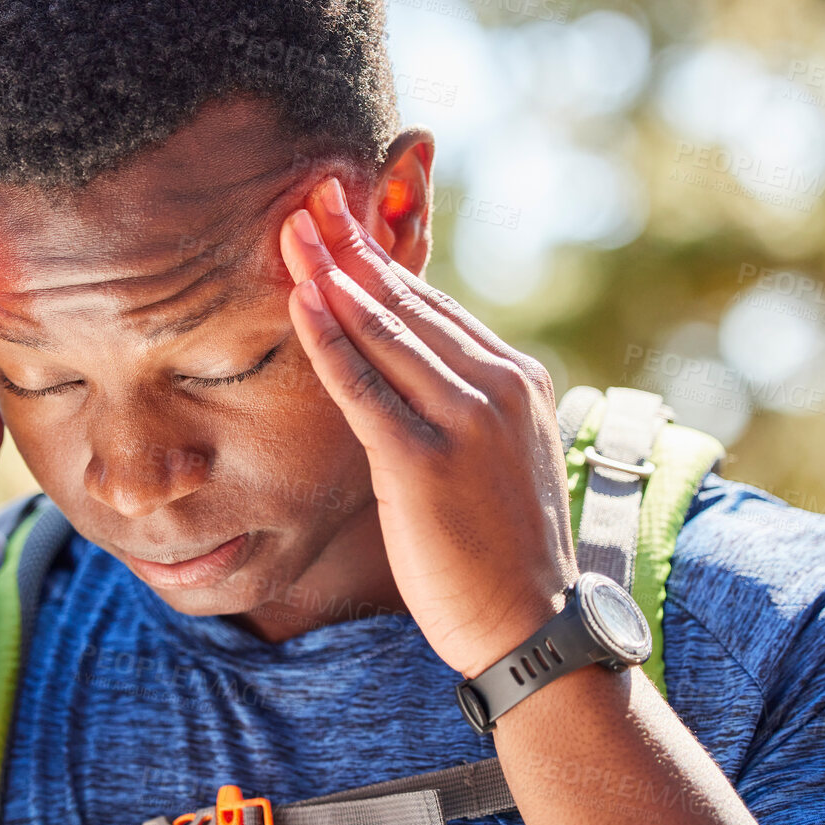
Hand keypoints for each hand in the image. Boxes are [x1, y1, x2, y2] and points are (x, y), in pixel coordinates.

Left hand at [278, 177, 577, 678]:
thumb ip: (462, 403)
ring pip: (385, 331)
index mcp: (515, 378)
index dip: (380, 256)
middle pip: (407, 302)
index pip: (433, 304)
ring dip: (332, 274)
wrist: (532, 627)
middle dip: (351, 245)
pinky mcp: (425, 461)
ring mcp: (465, 420)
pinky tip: (301, 299)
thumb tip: (409, 367)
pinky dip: (329, 340)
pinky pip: (365, 387)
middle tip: (307, 197)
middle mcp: (498, 385)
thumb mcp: (495, 456)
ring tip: (291, 229)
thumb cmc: (503, 548)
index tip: (341, 215)